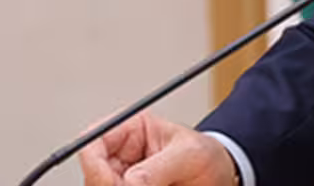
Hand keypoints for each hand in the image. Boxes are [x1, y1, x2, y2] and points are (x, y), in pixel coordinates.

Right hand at [79, 111, 235, 185]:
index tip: (114, 182)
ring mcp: (121, 180)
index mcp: (130, 131)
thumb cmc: (207, 155)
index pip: (92, 143)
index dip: (94, 165)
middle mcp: (118, 158)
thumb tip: (130, 181)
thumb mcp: (191, 155)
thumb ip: (160, 166)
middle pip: (93, 177)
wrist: (221, 178)